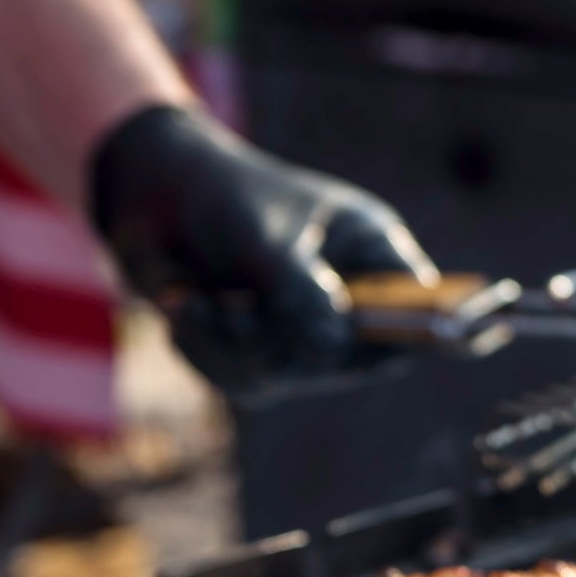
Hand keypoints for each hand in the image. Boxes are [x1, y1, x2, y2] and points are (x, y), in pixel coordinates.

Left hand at [90, 104, 436, 387]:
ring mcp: (304, 338)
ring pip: (285, 378)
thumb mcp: (267, 235)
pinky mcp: (258, 360)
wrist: (154, 195)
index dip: (421, 333)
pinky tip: (186, 305)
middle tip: (235, 308)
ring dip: (234, 344)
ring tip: (204, 301)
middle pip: (345, 361)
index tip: (398, 339)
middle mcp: (347, 305)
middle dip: (282, 342)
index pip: (418, 313)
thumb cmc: (226, 196)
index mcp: (372, 258)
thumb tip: (333, 341)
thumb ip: (302, 288)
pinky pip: (240, 381)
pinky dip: (205, 348)